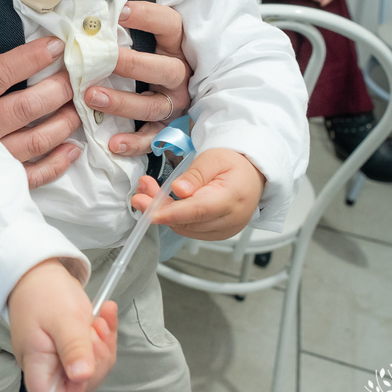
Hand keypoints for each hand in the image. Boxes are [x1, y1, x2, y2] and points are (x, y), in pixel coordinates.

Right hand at [0, 36, 84, 188]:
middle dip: (59, 90)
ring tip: (79, 110)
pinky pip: (33, 174)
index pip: (4, 73)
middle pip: (27, 107)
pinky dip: (56, 163)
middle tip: (77, 80)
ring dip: (64, 123)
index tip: (58, 47)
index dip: (33, 58)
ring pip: (36, 140)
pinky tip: (72, 149)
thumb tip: (28, 49)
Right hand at [9, 259, 117, 391]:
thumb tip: (82, 377)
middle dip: (98, 359)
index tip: (88, 364)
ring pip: (91, 368)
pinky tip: (105, 315)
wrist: (38, 269)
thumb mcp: (63, 318)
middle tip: (97, 331)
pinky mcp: (71, 346)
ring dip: (104, 344)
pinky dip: (104, 334)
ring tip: (101, 319)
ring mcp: (59, 356)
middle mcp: (46, 365)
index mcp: (37, 363)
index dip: (78, 389)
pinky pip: (93, 351)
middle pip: (80, 384)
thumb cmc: (44, 291)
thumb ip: (73, 348)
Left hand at [84, 1, 192, 155]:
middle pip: (165, 69)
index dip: (148, 17)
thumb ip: (126, 30)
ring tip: (91, 97)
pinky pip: (153, 139)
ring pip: (154, 106)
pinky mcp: (168, 127)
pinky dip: (134, 143)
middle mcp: (181, 75)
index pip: (170, 25)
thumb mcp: (149, 39)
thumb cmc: (149, 57)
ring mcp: (176, 103)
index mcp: (178, 46)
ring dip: (122, 102)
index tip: (119, 13)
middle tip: (102, 59)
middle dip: (132, 64)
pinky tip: (113, 143)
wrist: (174, 90)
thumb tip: (90, 17)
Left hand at [131, 148, 265, 240]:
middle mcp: (231, 220)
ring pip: (185, 228)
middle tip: (139, 194)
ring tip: (147, 192)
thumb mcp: (213, 158)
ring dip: (163, 213)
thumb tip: (179, 189)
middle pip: (188, 221)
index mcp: (232, 197)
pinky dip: (173, 218)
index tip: (149, 210)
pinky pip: (190, 229)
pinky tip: (162, 203)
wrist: (252, 174)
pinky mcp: (217, 233)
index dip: (171, 212)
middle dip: (159, 208)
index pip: (198, 210)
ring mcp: (225, 230)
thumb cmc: (234, 163)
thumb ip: (195, 174)